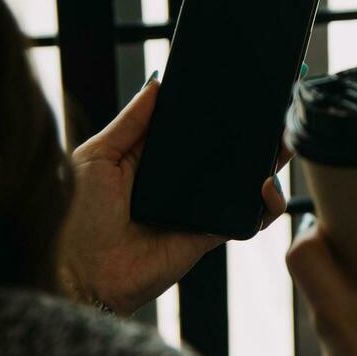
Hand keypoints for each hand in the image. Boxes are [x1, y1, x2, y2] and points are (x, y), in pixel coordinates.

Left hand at [60, 76, 287, 315]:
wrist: (77, 273)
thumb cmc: (74, 216)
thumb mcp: (97, 155)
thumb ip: (131, 120)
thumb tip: (158, 82)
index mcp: (151, 157)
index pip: (193, 128)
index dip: (218, 110)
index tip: (244, 87)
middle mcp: (178, 181)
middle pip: (226, 153)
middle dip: (255, 132)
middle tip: (277, 109)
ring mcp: (196, 208)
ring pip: (245, 182)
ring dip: (270, 162)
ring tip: (282, 143)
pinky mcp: (209, 234)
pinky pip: (246, 218)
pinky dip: (266, 204)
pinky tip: (265, 186)